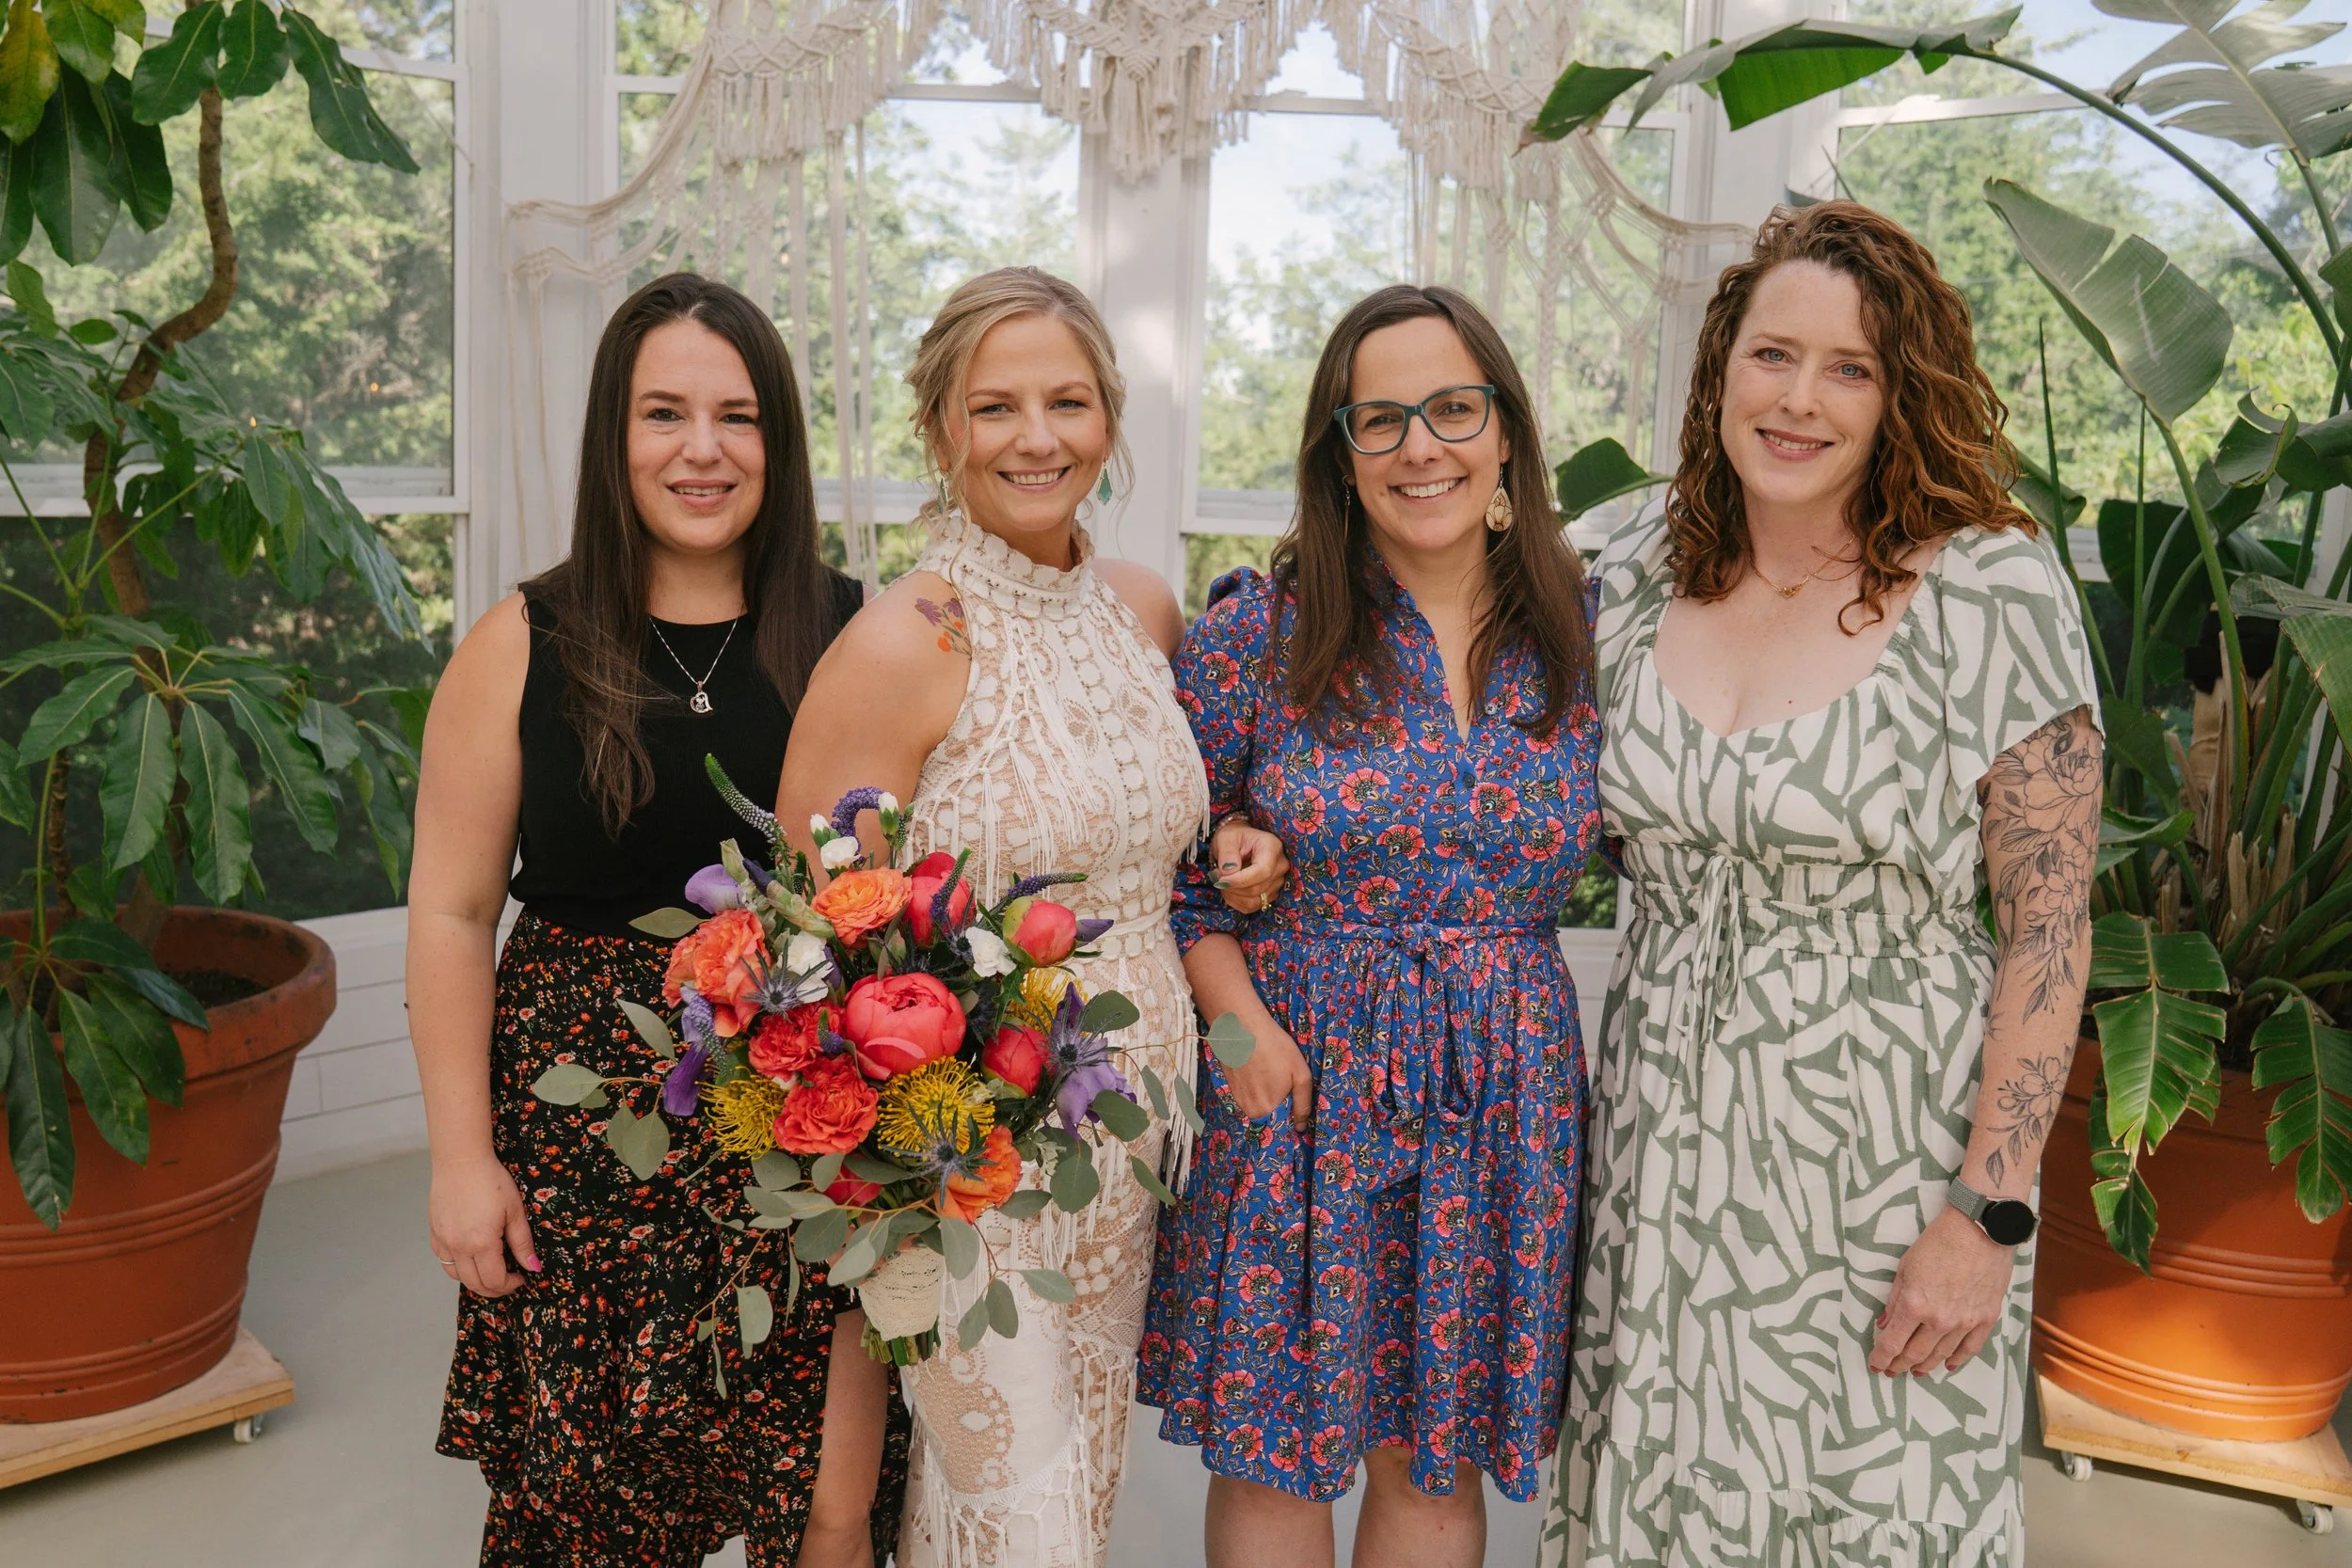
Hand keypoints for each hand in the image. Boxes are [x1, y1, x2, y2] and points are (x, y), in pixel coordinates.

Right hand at [429, 1151, 539, 1298]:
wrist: (461, 1160)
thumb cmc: (491, 1180)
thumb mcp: (515, 1211)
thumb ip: (523, 1243)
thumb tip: (533, 1267)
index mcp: (480, 1243)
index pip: (494, 1280)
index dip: (510, 1285)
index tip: (521, 1277)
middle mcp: (458, 1247)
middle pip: (474, 1284)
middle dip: (494, 1288)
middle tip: (509, 1280)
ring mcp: (443, 1241)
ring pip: (456, 1276)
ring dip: (475, 1280)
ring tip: (491, 1271)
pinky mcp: (434, 1233)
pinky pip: (444, 1261)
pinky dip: (458, 1267)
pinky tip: (471, 1258)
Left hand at [1210, 818, 1289, 914]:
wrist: (1240, 842)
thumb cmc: (1234, 837)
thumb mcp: (1226, 838)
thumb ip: (1227, 853)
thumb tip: (1229, 872)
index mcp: (1272, 847)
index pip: (1262, 871)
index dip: (1240, 880)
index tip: (1221, 880)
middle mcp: (1280, 865)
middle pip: (1257, 888)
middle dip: (1232, 887)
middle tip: (1216, 876)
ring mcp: (1278, 881)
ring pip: (1255, 900)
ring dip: (1233, 895)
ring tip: (1222, 881)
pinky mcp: (1271, 893)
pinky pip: (1253, 906)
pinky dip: (1236, 901)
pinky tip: (1229, 889)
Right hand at [1222, 1017, 1313, 1129]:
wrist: (1242, 1027)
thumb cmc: (1275, 1048)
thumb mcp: (1301, 1075)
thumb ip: (1303, 1105)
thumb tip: (1301, 1127)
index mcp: (1267, 1110)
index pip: (1281, 1128)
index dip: (1291, 1120)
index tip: (1297, 1108)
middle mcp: (1250, 1110)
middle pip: (1270, 1117)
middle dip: (1281, 1107)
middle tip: (1286, 1084)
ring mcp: (1238, 1099)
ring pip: (1259, 1106)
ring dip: (1268, 1096)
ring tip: (1272, 1075)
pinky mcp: (1232, 1088)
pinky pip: (1249, 1096)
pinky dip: (1256, 1088)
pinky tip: (1261, 1070)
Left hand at [1868, 1206, 2012, 1376]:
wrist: (1979, 1230)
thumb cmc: (1938, 1242)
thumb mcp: (1905, 1268)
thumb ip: (1894, 1301)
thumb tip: (1884, 1325)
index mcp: (1915, 1305)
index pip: (1892, 1343)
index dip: (1881, 1358)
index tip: (1876, 1365)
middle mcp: (1940, 1320)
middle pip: (1915, 1354)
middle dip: (1900, 1364)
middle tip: (1892, 1370)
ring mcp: (1965, 1322)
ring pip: (1941, 1355)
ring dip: (1926, 1366)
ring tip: (1915, 1371)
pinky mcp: (1986, 1318)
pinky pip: (1970, 1348)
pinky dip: (1957, 1360)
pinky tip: (1948, 1365)